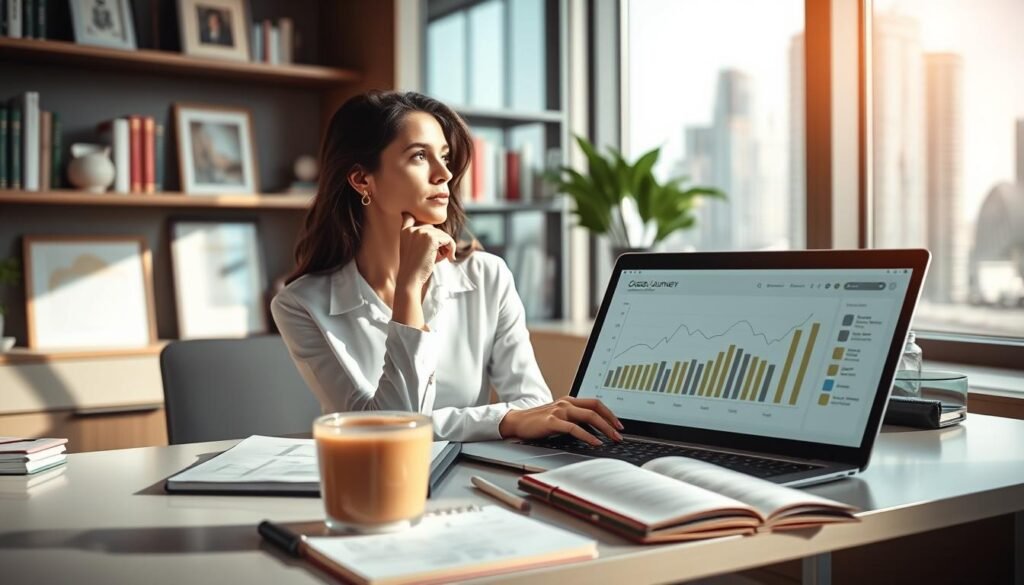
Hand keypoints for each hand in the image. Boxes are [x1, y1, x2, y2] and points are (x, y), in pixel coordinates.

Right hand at [397, 213, 455, 290]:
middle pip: (433, 229)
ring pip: (442, 234)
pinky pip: (448, 239)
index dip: (420, 219)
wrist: (410, 279)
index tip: (425, 225)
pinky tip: (449, 258)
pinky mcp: (431, 238)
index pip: (410, 216)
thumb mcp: (414, 249)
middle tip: (439, 256)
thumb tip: (440, 234)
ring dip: (445, 246)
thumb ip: (422, 238)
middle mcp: (411, 229)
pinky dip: (452, 248)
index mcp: (404, 231)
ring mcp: (420, 232)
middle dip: (438, 242)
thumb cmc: (414, 268)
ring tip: (441, 258)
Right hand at [498, 397, 623, 445]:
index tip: (619, 425)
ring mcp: (559, 411)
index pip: (595, 403)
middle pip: (595, 408)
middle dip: (611, 421)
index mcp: (569, 401)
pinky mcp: (552, 421)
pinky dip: (587, 436)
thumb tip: (594, 431)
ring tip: (612, 438)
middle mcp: (566, 403)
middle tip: (620, 433)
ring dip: (604, 428)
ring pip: (588, 416)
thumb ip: (574, 419)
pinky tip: (595, 442)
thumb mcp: (559, 417)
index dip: (609, 413)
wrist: (516, 422)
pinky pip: (574, 428)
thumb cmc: (538, 422)